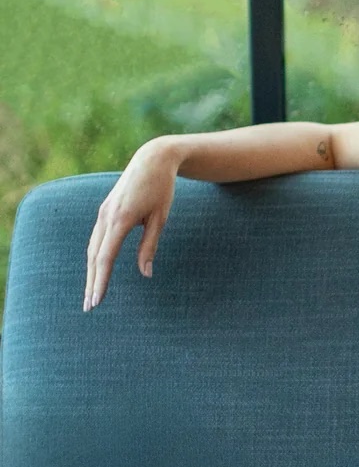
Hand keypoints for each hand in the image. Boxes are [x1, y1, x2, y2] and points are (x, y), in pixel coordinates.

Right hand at [84, 140, 179, 310]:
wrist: (152, 160)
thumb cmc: (161, 189)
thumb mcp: (160, 218)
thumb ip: (149, 246)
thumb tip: (145, 274)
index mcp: (120, 219)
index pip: (106, 257)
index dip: (101, 281)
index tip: (98, 300)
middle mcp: (106, 216)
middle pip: (94, 257)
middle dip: (91, 283)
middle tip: (89, 307)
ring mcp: (102, 213)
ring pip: (92, 249)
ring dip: (90, 272)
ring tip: (91, 294)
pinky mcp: (104, 211)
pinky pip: (96, 239)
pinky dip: (94, 258)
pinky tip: (95, 272)